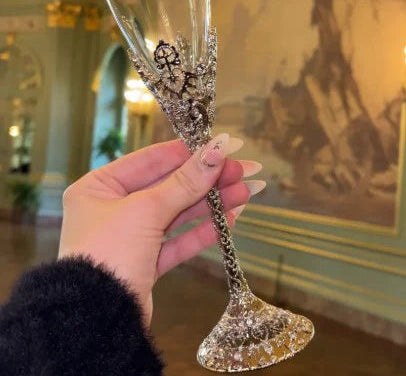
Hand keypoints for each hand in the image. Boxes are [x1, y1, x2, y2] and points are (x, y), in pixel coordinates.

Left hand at [58, 134, 264, 323]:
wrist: (97, 321)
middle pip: (169, 186)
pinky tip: (231, 218)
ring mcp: (132, 237)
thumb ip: (184, 182)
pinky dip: (203, 231)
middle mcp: (114, 208)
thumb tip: (217, 150)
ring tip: (247, 191)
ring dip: (212, 203)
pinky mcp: (147, 262)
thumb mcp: (146, 210)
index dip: (189, 151)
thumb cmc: (110, 252)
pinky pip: (179, 240)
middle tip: (244, 170)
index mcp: (100, 187)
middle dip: (207, 179)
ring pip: (178, 214)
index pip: (152, 160)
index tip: (223, 145)